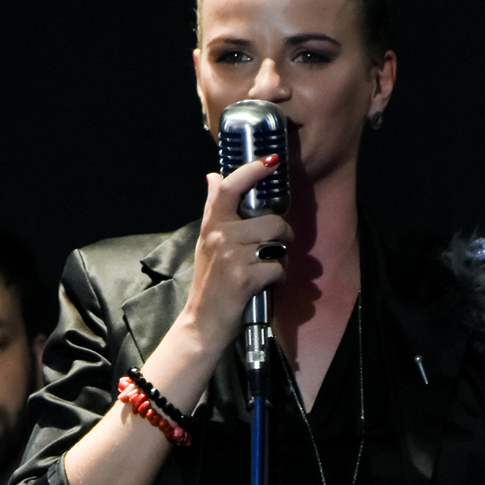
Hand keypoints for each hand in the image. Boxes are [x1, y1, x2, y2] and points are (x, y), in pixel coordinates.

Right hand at [181, 155, 293, 356]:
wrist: (202, 324)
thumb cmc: (209, 284)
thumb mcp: (206, 242)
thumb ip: (213, 208)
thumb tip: (213, 177)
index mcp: (212, 225)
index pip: (230, 188)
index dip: (252, 170)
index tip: (272, 161)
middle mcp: (219, 237)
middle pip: (271, 221)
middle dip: (282, 236)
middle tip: (274, 248)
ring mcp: (232, 257)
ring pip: (278, 244)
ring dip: (281, 257)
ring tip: (268, 267)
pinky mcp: (244, 278)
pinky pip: (278, 267)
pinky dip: (278, 278)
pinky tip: (266, 284)